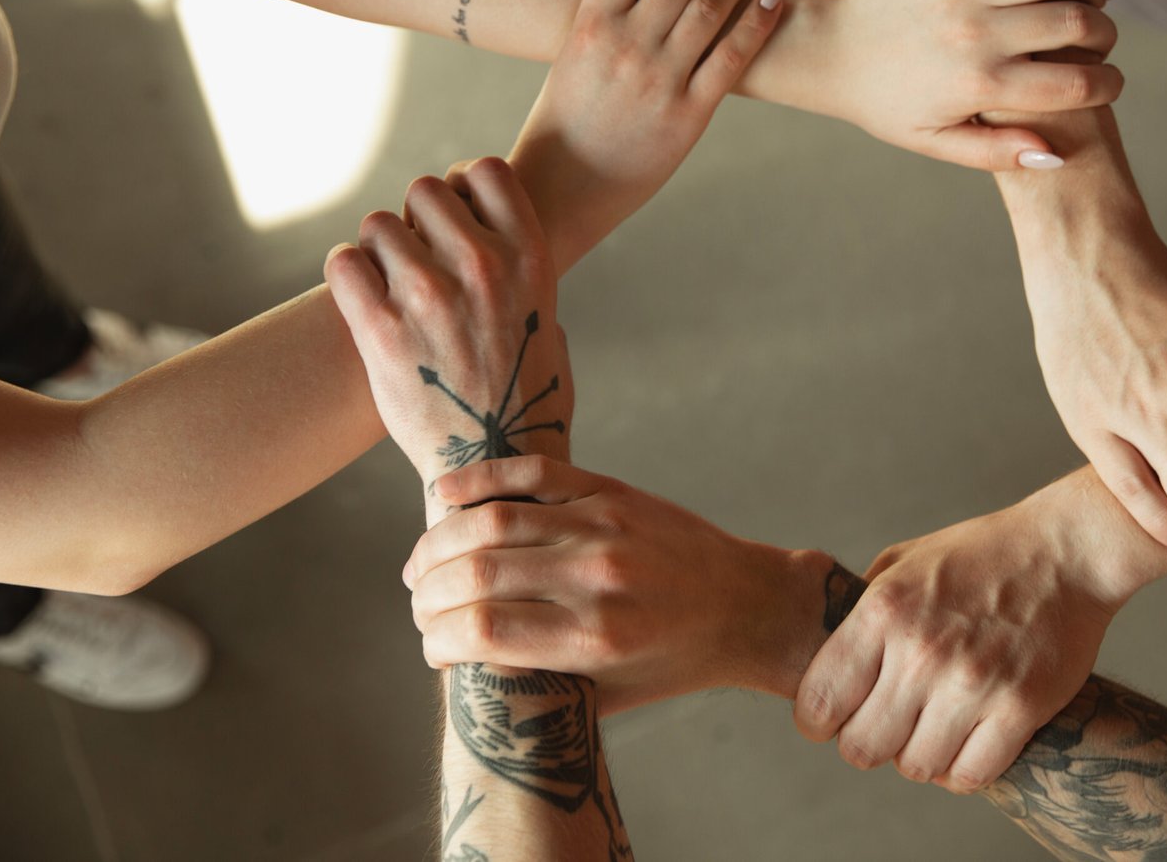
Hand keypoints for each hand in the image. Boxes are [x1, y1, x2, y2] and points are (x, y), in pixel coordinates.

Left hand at [324, 158, 572, 495]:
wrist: (494, 469)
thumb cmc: (525, 400)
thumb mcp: (549, 323)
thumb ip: (520, 274)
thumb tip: (494, 241)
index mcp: (531, 258)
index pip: (484, 171)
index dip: (463, 188)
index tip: (458, 219)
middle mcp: (484, 267)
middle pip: (423, 190)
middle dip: (415, 219)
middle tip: (417, 258)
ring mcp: (430, 296)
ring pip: (377, 224)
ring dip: (378, 250)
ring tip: (390, 287)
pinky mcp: (382, 330)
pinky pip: (343, 264)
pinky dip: (347, 275)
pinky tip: (362, 299)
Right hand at [403, 456, 834, 714]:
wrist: (748, 605)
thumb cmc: (675, 660)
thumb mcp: (611, 693)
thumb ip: (540, 678)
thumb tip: (461, 657)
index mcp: (594, 639)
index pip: (481, 632)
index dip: (436, 640)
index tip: (430, 648)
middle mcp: (596, 578)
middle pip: (473, 574)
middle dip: (426, 594)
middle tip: (418, 605)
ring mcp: (603, 526)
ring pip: (490, 520)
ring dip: (437, 541)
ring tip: (420, 564)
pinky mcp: (611, 491)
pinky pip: (530, 474)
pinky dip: (478, 478)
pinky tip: (443, 495)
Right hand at [509, 0, 783, 272]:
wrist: (563, 190)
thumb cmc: (565, 125)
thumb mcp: (571, 61)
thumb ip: (603, 24)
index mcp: (589, 27)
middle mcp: (625, 46)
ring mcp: (659, 79)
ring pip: (712, 8)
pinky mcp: (689, 114)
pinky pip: (733, 56)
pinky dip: (759, 21)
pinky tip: (774, 0)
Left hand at [795, 472, 1133, 793]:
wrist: (1064, 551)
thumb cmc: (979, 555)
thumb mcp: (903, 561)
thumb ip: (861, 610)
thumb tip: (826, 659)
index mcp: (883, 610)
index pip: (820, 701)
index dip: (819, 720)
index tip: (833, 718)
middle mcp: (921, 650)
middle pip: (862, 746)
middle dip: (866, 744)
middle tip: (886, 728)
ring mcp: (972, 681)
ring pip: (916, 767)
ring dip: (918, 757)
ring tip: (931, 731)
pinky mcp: (1020, 707)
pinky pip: (970, 775)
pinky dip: (962, 770)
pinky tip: (965, 743)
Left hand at [820, 0, 1121, 170]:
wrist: (831, 53)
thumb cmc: (886, 106)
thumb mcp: (936, 143)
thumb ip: (996, 152)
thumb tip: (1057, 154)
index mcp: (980, 86)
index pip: (1074, 86)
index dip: (1109, 85)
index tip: (1112, 84)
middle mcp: (976, 35)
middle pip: (1075, 24)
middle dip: (1105, 33)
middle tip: (1101, 40)